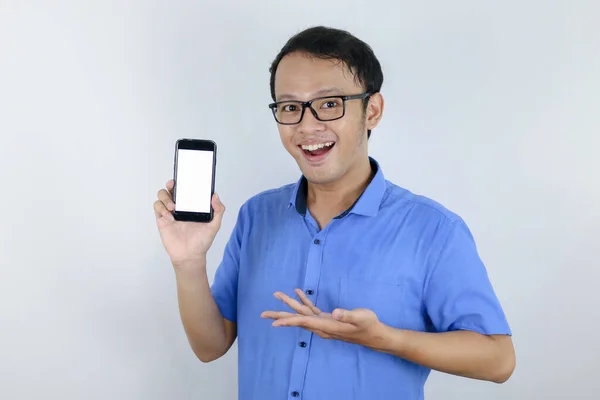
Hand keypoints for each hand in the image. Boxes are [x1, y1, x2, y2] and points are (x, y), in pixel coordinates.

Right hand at [153, 179, 224, 266]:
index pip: (185, 190)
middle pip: (170, 189)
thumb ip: (218, 211)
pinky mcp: (162, 220)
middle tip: (173, 186)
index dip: (183, 182)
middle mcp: (180, 207)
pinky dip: (161, 208)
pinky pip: (157, 208)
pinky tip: (169, 216)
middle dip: (170, 185)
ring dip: (165, 198)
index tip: (183, 178)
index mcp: (191, 206)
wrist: (190, 256)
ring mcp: (170, 213)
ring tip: (173, 207)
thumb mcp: (214, 225)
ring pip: (162, 196)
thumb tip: (215, 196)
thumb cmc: (202, 241)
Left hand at [261, 289, 383, 347]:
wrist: (374, 334)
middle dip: (280, 315)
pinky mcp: (328, 319)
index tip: (273, 323)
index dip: (288, 321)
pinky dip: (304, 301)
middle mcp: (321, 326)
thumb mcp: (360, 318)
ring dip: (290, 305)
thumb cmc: (368, 326)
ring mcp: (323, 323)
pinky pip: (311, 310)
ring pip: (302, 314)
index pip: (303, 322)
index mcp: (327, 326)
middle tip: (263, 314)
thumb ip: (347, 315)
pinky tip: (298, 293)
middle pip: (297, 320)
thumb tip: (335, 313)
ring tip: (277, 295)